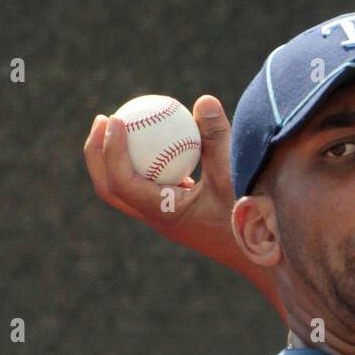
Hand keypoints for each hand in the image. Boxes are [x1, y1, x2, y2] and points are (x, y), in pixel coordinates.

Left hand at [83, 95, 284, 318]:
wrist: (258, 253)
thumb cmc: (246, 217)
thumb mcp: (236, 174)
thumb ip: (219, 139)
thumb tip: (203, 101)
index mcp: (163, 213)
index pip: (122, 183)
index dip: (111, 151)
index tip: (116, 120)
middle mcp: (156, 217)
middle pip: (110, 189)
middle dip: (97, 154)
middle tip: (103, 119)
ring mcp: (162, 216)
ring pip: (124, 189)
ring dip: (113, 159)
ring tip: (118, 123)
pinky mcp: (172, 210)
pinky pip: (146, 183)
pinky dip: (140, 161)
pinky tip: (154, 135)